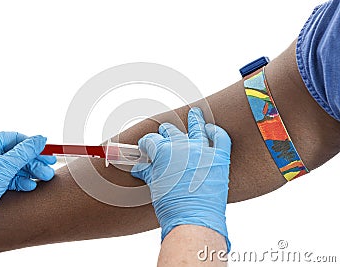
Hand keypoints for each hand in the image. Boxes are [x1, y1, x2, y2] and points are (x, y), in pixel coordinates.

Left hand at [0, 132, 55, 264]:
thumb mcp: (4, 167)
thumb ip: (25, 152)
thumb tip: (40, 139)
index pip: (14, 138)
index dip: (31, 145)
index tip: (45, 151)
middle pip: (17, 154)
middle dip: (33, 162)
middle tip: (48, 167)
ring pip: (16, 167)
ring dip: (30, 173)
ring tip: (43, 177)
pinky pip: (11, 179)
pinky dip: (21, 182)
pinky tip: (30, 186)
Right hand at [131, 107, 231, 250]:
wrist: (194, 221)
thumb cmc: (171, 206)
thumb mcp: (155, 186)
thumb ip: (148, 171)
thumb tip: (139, 167)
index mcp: (163, 151)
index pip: (151, 141)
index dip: (146, 144)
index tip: (145, 149)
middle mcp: (182, 146)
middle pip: (171, 131)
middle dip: (165, 133)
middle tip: (163, 137)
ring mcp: (202, 150)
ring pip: (197, 127)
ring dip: (194, 119)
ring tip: (195, 113)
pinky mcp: (219, 158)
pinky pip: (221, 138)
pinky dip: (217, 131)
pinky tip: (212, 129)